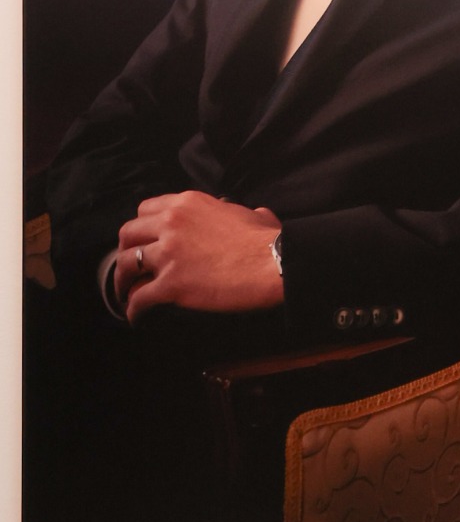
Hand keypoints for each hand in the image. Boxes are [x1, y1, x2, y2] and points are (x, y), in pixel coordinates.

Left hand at [114, 192, 283, 322]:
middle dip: (124, 251)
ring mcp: (169, 254)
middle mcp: (172, 223)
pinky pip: (139, 298)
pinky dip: (134, 310)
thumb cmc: (269, 241)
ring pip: (125, 265)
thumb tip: (257, 214)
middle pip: (128, 234)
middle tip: (129, 267)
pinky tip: (136, 318)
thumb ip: (243, 212)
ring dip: (122, 282)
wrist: (275, 263)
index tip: (144, 240)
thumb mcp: (253, 214)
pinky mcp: (171, 284)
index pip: (145, 209)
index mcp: (187, 204)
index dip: (141, 227)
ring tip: (125, 294)